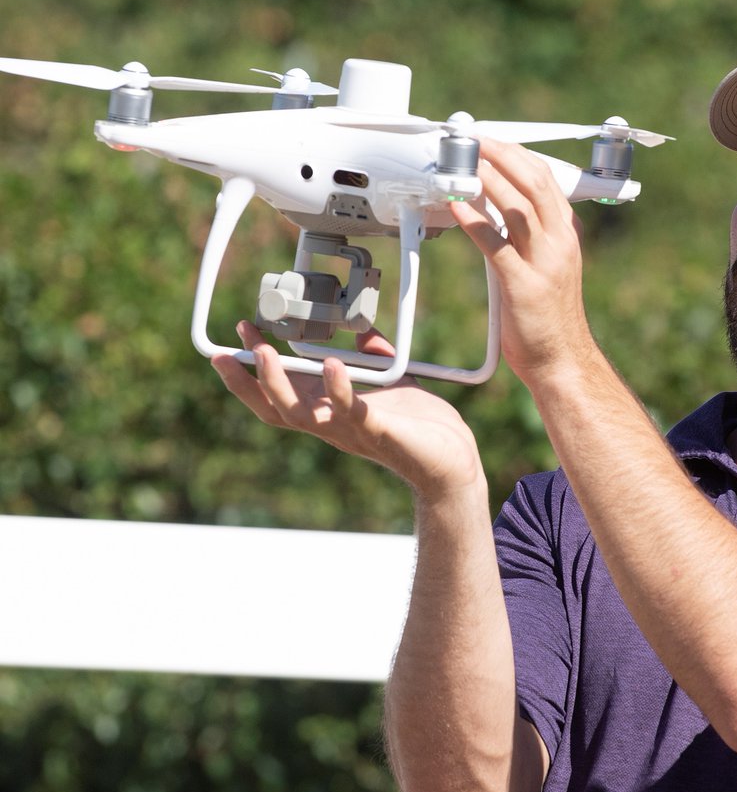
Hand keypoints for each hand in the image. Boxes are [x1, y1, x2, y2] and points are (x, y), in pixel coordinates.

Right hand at [212, 322, 483, 498]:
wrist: (453, 462)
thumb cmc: (421, 426)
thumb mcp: (391, 382)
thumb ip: (373, 356)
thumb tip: (363, 329)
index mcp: (329, 413)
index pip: (278, 394)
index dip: (252, 370)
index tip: (239, 334)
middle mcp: (331, 426)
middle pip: (273, 409)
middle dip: (247, 381)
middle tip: (228, 350)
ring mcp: (351, 431)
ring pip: (300, 415)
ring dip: (278, 385)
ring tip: (266, 353)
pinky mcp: (380, 432)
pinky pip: (353, 411)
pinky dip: (340, 389)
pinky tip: (332, 365)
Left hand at [451, 140, 594, 382]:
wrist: (562, 360)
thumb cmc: (550, 318)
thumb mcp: (547, 267)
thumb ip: (528, 239)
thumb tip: (494, 214)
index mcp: (566, 236)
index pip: (546, 180)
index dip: (517, 155)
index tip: (493, 141)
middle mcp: (559, 243)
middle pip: (534, 182)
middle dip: (502, 154)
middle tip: (475, 140)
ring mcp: (543, 263)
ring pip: (518, 206)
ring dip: (488, 178)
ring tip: (465, 161)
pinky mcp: (523, 285)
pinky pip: (496, 245)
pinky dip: (474, 221)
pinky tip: (456, 206)